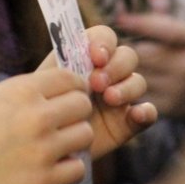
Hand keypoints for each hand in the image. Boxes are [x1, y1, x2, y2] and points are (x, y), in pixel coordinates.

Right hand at [0, 68, 93, 183]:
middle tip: (61, 124)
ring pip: (85, 136)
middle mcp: (37, 116)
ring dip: (73, 141)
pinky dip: (68, 169)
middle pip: (83, 105)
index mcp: (23, 90)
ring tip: (54, 147)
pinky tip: (50, 167)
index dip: (72, 87)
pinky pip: (78, 169)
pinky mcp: (41, 181)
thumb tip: (64, 89)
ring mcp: (41, 149)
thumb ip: (30, 92)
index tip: (65, 98)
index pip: (72, 78)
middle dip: (75, 113)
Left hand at [37, 24, 156, 159]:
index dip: (104, 43)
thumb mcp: (43, 86)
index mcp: (85, 58)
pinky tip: (136, 114)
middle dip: (115, 66)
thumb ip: (59, 67)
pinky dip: (146, 112)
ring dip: (127, 87)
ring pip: (138, 82)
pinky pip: (146, 113)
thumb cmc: (37, 110)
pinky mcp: (128, 122)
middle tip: (97, 82)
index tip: (96, 56)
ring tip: (110, 99)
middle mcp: (107, 73)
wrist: (40, 146)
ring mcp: (120, 97)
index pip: (105, 37)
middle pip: (127, 56)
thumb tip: (76, 52)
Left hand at [114, 11, 184, 120]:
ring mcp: (178, 89)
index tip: (120, 20)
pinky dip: (125, 88)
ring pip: (135, 75)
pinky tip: (120, 85)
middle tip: (106, 51)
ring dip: (120, 71)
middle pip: (143, 54)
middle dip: (123, 52)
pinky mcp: (167, 107)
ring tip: (111, 68)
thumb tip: (121, 19)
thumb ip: (158, 25)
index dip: (142, 25)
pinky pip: (136, 95)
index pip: (168, 31)